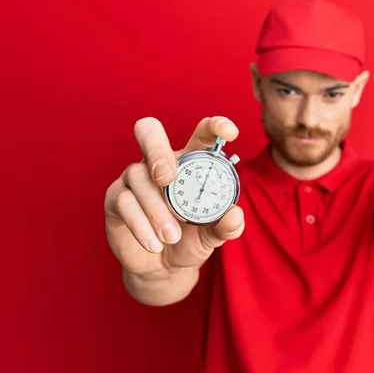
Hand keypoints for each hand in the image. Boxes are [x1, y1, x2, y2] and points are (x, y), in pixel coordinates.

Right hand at [104, 116, 244, 276]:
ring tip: (172, 237)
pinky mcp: (115, 199)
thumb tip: (235, 215)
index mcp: (190, 162)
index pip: (201, 133)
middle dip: (157, 150)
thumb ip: (227, 226)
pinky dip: (141, 225)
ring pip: (138, 177)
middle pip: (149, 132)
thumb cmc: (191, 240)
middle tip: (167, 178)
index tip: (230, 133)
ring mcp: (134, 178)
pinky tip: (154, 244)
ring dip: (156, 209)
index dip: (215, 126)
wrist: (163, 268)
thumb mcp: (213, 236)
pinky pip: (124, 202)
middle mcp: (160, 162)